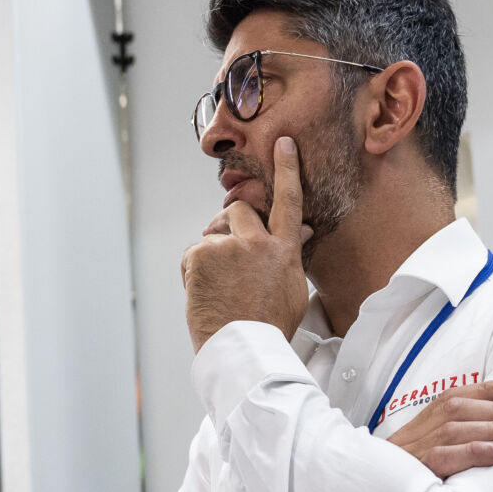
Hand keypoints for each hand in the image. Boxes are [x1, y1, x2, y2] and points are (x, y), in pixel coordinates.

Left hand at [182, 136, 311, 350]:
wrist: (244, 347)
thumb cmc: (269, 326)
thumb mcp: (293, 289)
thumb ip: (291, 255)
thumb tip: (300, 232)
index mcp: (283, 250)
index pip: (288, 200)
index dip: (287, 170)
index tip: (283, 144)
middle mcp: (257, 242)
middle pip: (238, 209)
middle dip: (229, 224)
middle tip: (227, 252)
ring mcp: (227, 247)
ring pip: (212, 236)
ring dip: (211, 255)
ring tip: (218, 288)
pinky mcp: (200, 256)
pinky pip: (192, 255)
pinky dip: (193, 272)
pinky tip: (204, 294)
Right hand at [385, 377, 492, 478]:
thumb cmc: (405, 475)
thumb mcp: (424, 449)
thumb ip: (451, 436)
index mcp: (422, 420)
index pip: (458, 396)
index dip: (489, 389)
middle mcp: (420, 428)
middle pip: (464, 409)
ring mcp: (418, 448)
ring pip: (462, 428)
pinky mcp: (420, 469)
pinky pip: (452, 455)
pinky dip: (480, 451)